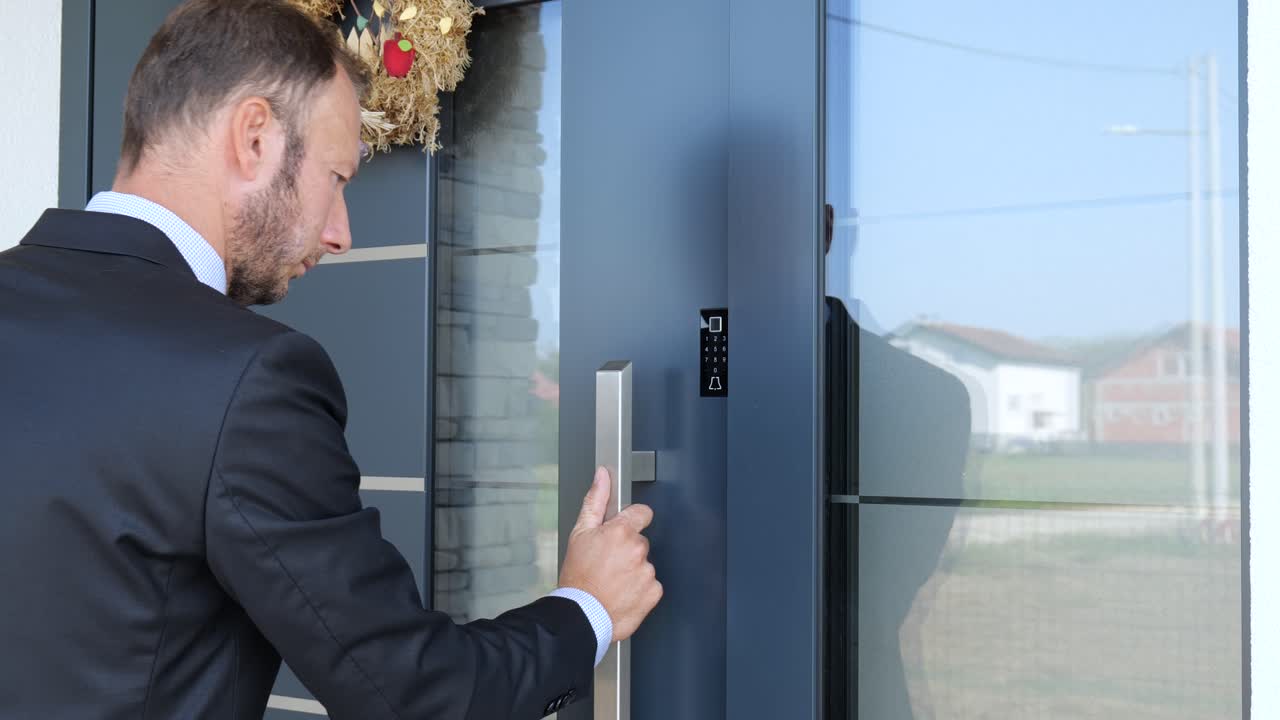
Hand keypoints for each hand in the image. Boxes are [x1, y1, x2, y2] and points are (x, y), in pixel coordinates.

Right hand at [558, 467, 661, 641]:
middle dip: (627, 549)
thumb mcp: (579, 534)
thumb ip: (595, 500)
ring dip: (632, 570)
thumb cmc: (578, 578)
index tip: (624, 531)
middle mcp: (638, 549)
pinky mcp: (654, 592)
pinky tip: (622, 593)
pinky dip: (639, 589)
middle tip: (607, 563)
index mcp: (621, 531)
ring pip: (644, 564)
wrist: (581, 616)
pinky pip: (650, 585)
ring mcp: (648, 571)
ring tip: (612, 581)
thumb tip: (603, 474)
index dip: (632, 520)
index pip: (642, 513)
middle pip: (640, 541)